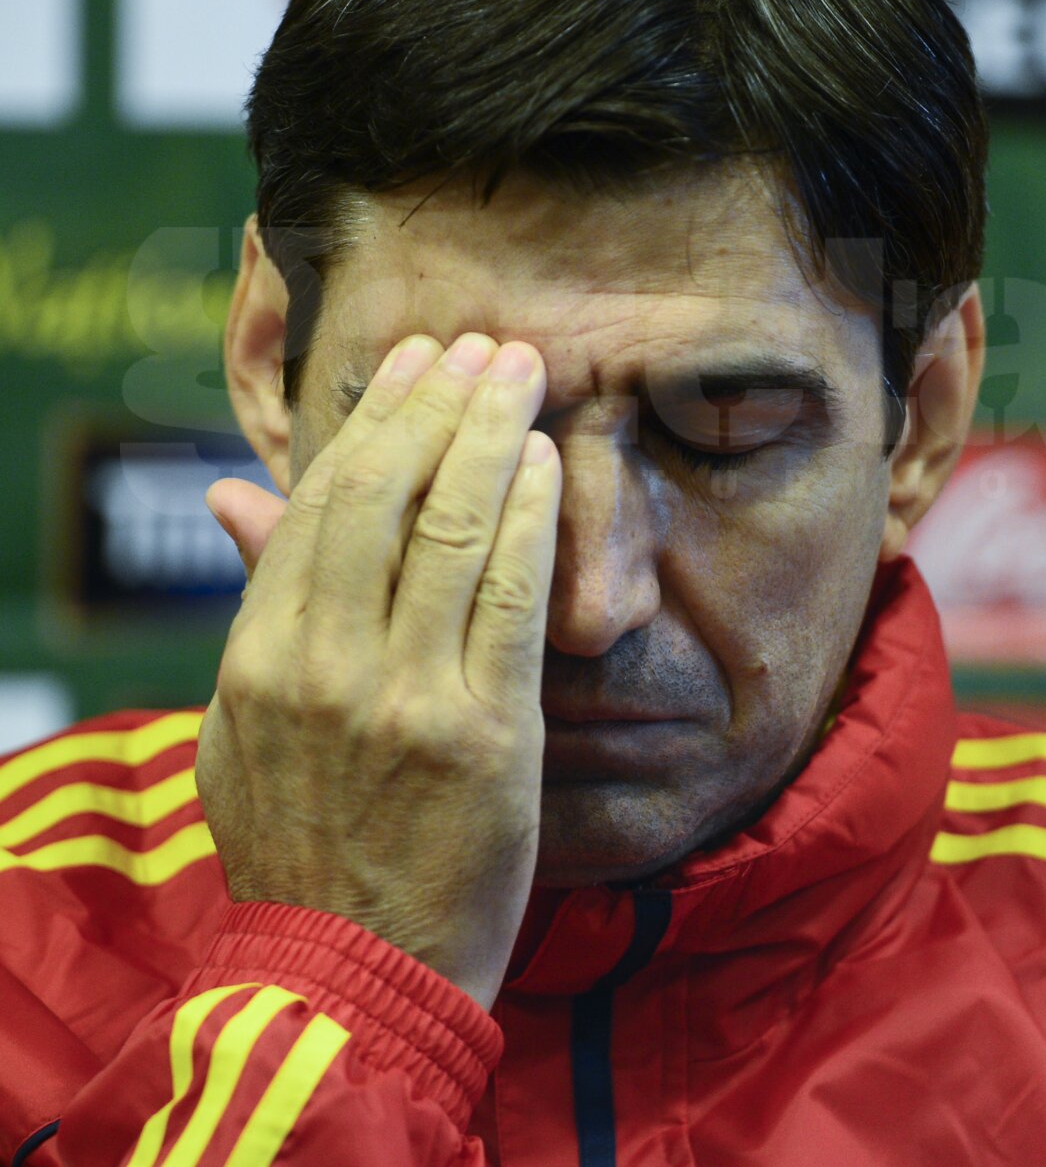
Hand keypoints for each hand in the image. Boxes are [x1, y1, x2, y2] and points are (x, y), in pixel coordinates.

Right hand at [196, 333, 560, 1012]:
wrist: (351, 974)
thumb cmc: (302, 845)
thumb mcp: (240, 730)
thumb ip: (253, 606)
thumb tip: (231, 494)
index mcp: (256, 659)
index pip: (316, 507)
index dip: (369, 424)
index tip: (411, 366)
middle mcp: (322, 665)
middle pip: (381, 496)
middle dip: (434, 405)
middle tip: (477, 344)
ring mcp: (403, 697)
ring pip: (445, 528)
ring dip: (486, 433)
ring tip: (519, 369)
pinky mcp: (483, 734)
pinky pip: (506, 599)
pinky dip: (524, 517)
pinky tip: (542, 459)